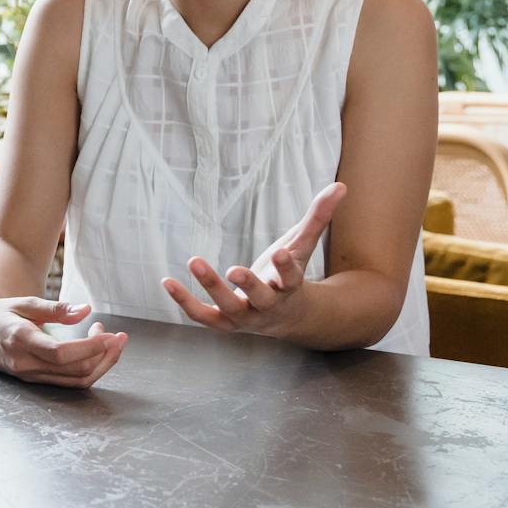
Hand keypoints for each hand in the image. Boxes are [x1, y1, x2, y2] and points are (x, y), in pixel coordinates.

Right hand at [0, 297, 127, 388]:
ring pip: (76, 380)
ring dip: (101, 364)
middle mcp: (25, 363)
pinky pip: (69, 381)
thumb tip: (85, 310)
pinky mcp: (36, 380)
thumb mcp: (23, 303)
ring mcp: (30, 376)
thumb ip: (55, 308)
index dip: (90, 346)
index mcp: (20, 339)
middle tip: (119, 336)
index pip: (61, 353)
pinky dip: (89, 369)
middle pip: (74, 369)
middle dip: (104, 354)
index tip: (110, 333)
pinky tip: (97, 353)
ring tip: (113, 343)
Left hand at [163, 182, 343, 337]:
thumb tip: (340, 186)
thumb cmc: (289, 276)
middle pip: (260, 299)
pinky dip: (184, 302)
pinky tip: (167, 282)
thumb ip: (317, 218)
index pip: (292, 279)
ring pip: (228, 307)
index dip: (286, 267)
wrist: (287, 318)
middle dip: (248, 284)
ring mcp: (245, 318)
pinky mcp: (223, 322)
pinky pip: (202, 316)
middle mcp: (268, 307)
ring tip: (194, 260)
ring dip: (211, 287)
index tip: (279, 253)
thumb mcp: (302, 247)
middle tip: (234, 270)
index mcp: (290, 288)